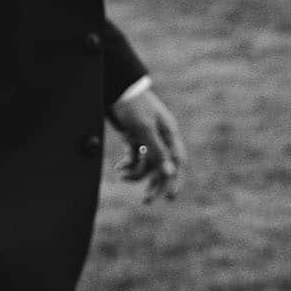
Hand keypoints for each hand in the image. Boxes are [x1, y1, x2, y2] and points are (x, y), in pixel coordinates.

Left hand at [108, 85, 185, 202]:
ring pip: (146, 165)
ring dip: (136, 173)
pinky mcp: (133, 139)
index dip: (176, 179)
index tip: (170, 196)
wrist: (113, 88)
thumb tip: (171, 173)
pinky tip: (119, 168)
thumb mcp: (144, 128)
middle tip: (147, 201)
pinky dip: (128, 165)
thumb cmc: (132, 105)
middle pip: (162, 167)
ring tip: (122, 175)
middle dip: (154, 184)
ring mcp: (146, 139)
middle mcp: (160, 138)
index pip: (177, 161)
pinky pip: (134, 159)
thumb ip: (157, 151)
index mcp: (169, 134)